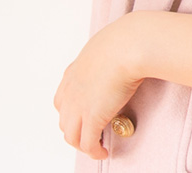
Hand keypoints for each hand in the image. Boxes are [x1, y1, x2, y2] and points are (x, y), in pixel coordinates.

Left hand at [54, 13, 144, 159]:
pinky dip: (94, 152)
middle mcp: (71, 91)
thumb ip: (108, 55)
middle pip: (64, 120)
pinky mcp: (92, 118)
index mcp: (74, 72)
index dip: (71, 112)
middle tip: (90, 133)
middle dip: (75, 129)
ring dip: (82, 144)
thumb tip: (124, 55)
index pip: (62, 99)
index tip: (84, 116)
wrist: (129, 45)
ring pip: (71, 136)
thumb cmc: (127, 39)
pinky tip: (102, 153)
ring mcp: (78, 106)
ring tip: (96, 147)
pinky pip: (87, 144)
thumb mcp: (109, 45)